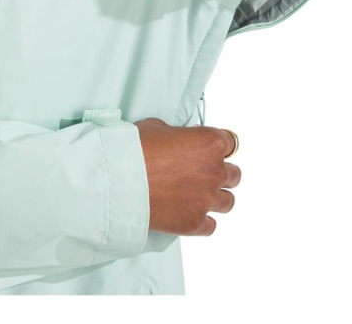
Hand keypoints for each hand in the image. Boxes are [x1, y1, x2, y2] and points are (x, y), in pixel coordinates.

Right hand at [134, 117, 240, 235]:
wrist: (117, 179)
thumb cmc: (134, 148)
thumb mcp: (157, 127)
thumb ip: (178, 134)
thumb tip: (180, 140)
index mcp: (209, 143)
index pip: (231, 143)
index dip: (218, 146)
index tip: (208, 150)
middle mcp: (214, 171)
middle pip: (234, 175)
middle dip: (220, 172)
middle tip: (201, 173)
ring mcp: (206, 199)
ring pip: (228, 202)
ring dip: (215, 197)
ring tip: (197, 195)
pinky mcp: (195, 223)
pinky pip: (211, 226)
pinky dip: (202, 220)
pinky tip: (188, 212)